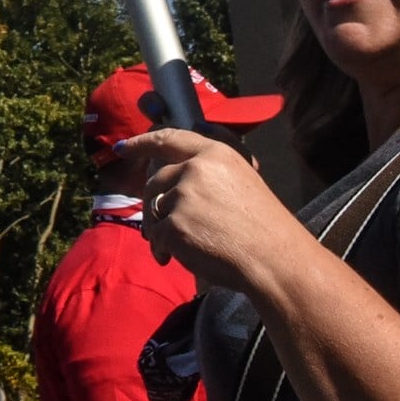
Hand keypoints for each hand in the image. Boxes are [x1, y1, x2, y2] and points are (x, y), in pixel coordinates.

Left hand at [135, 128, 317, 295]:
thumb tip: (176, 170)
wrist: (277, 260)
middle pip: (155, 182)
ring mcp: (183, 196)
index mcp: (216, 154)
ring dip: (161, 230)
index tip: (122, 148)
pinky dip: (163, 249)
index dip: (141, 143)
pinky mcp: (175, 225)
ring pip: (154, 210)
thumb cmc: (264, 227)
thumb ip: (208, 171)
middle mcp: (196, 169)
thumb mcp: (242, 181)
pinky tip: (177, 257)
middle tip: (166, 227)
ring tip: (184, 247)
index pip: (169, 139)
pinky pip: (156, 236)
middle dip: (156, 205)